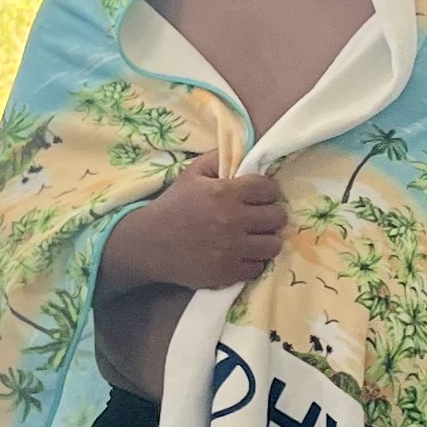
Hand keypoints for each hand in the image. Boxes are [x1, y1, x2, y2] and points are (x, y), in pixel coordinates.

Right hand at [128, 160, 290, 291]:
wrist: (149, 243)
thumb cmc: (173, 205)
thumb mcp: (191, 173)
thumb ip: (219, 159)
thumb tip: (246, 153)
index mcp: (225, 193)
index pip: (268, 188)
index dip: (266, 190)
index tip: (258, 195)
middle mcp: (233, 220)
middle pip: (277, 217)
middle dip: (270, 214)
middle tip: (260, 216)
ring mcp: (232, 249)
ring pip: (273, 244)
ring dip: (266, 239)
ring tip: (255, 237)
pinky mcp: (228, 272)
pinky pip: (258, 267)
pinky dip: (253, 261)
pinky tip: (242, 254)